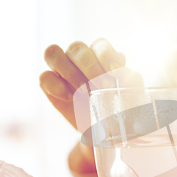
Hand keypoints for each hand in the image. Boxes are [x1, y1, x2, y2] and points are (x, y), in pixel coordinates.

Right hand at [40, 38, 142, 176]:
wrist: (103, 131)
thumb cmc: (119, 109)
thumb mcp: (131, 97)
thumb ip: (132, 83)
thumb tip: (130, 74)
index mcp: (103, 56)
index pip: (100, 44)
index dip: (106, 56)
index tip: (115, 75)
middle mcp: (81, 58)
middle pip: (76, 47)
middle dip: (88, 66)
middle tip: (100, 86)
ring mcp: (62, 70)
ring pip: (53, 53)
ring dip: (68, 72)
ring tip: (83, 92)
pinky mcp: (49, 85)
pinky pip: (44, 77)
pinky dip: (56, 86)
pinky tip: (69, 99)